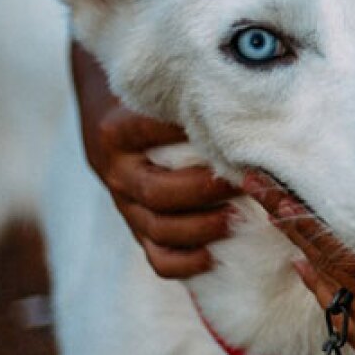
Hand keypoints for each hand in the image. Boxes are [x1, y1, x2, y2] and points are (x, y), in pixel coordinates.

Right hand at [71, 42, 236, 277]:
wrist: (109, 116)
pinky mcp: (135, 226)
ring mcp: (123, 203)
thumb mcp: (156, 91)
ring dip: (200, 228)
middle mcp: (116, 170)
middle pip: (157, 191)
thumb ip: (186, 97)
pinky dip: (182, 263)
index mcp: (116, 132)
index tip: (229, 134)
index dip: (188, 136)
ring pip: (156, 228)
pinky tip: (211, 257)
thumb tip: (245, 102)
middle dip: (203, 191)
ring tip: (235, 218)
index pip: (148, 135)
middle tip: (242, 182)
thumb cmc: (150, 100)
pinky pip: (154, 257)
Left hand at [246, 174, 354, 354]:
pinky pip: (345, 317)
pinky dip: (331, 288)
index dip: (307, 214)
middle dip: (292, 223)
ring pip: (332, 291)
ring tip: (280, 215)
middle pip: (326, 264)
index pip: (345, 245)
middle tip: (258, 185)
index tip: (277, 183)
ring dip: (309, 254)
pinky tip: (313, 266)